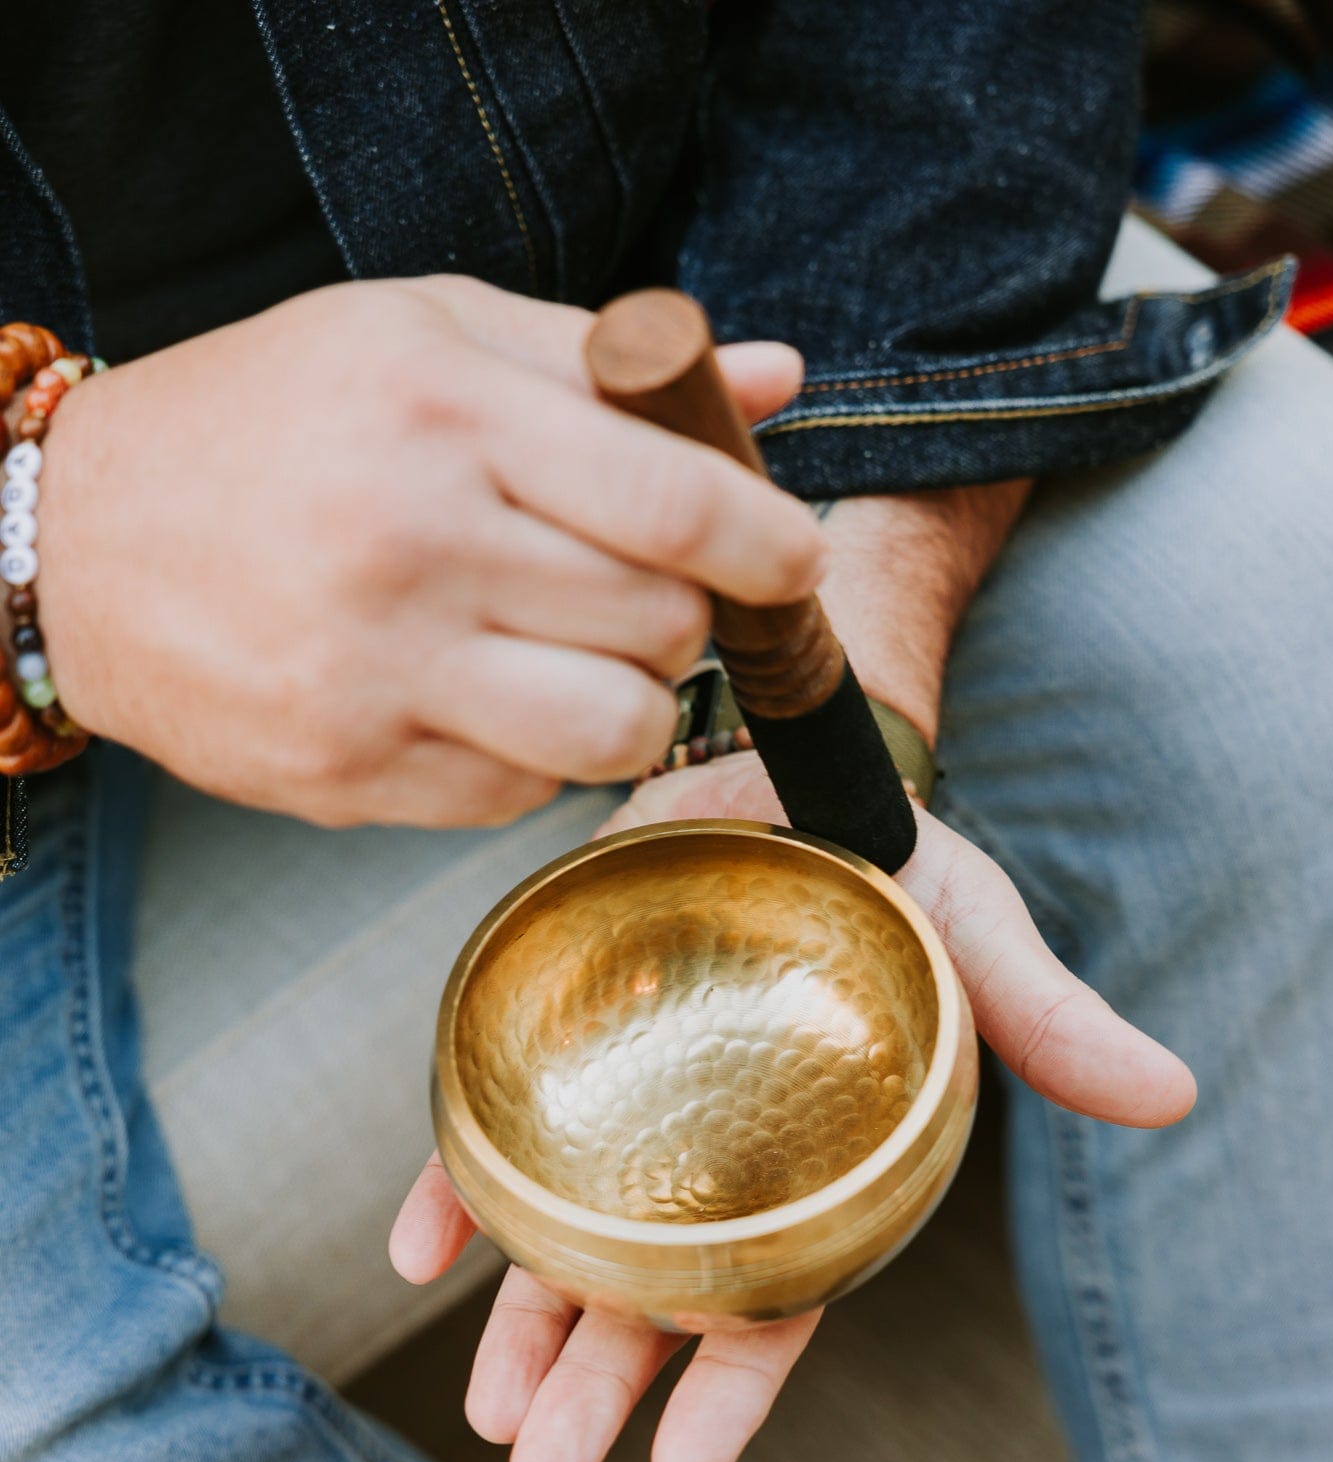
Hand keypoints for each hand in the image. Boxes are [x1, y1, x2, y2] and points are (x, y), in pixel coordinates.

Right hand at [35, 277, 818, 824]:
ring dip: (628, 704)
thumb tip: (775, 381)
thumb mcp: (424, 338)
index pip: (674, 499)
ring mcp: (377, 673)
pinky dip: (528, 756)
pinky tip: (475, 696)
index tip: (795, 562)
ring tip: (577, 657)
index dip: (769, 543)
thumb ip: (601, 363)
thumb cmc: (270, 421)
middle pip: (661, 625)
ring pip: (612, 732)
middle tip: (638, 591)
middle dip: (683, 615)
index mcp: (442, 414)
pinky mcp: (350, 772)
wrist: (80, 540)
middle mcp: (412, 546)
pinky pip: (519, 796)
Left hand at [392, 749, 1194, 1461]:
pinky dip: (453, 1192)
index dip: (734, 1387)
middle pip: (650, 1296)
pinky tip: (418, 1252)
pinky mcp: (548, 1045)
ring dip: (520, 1326)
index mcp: (808, 1170)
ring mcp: (618, 1112)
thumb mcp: (976, 942)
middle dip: (599, 1388)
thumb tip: (1171, 1095)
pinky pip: (488, 1132)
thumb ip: (1048, 1021)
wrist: (788, 768)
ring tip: (488, 1411)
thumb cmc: (893, 873)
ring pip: (561, 1240)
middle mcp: (706, 1162)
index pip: (774, 1300)